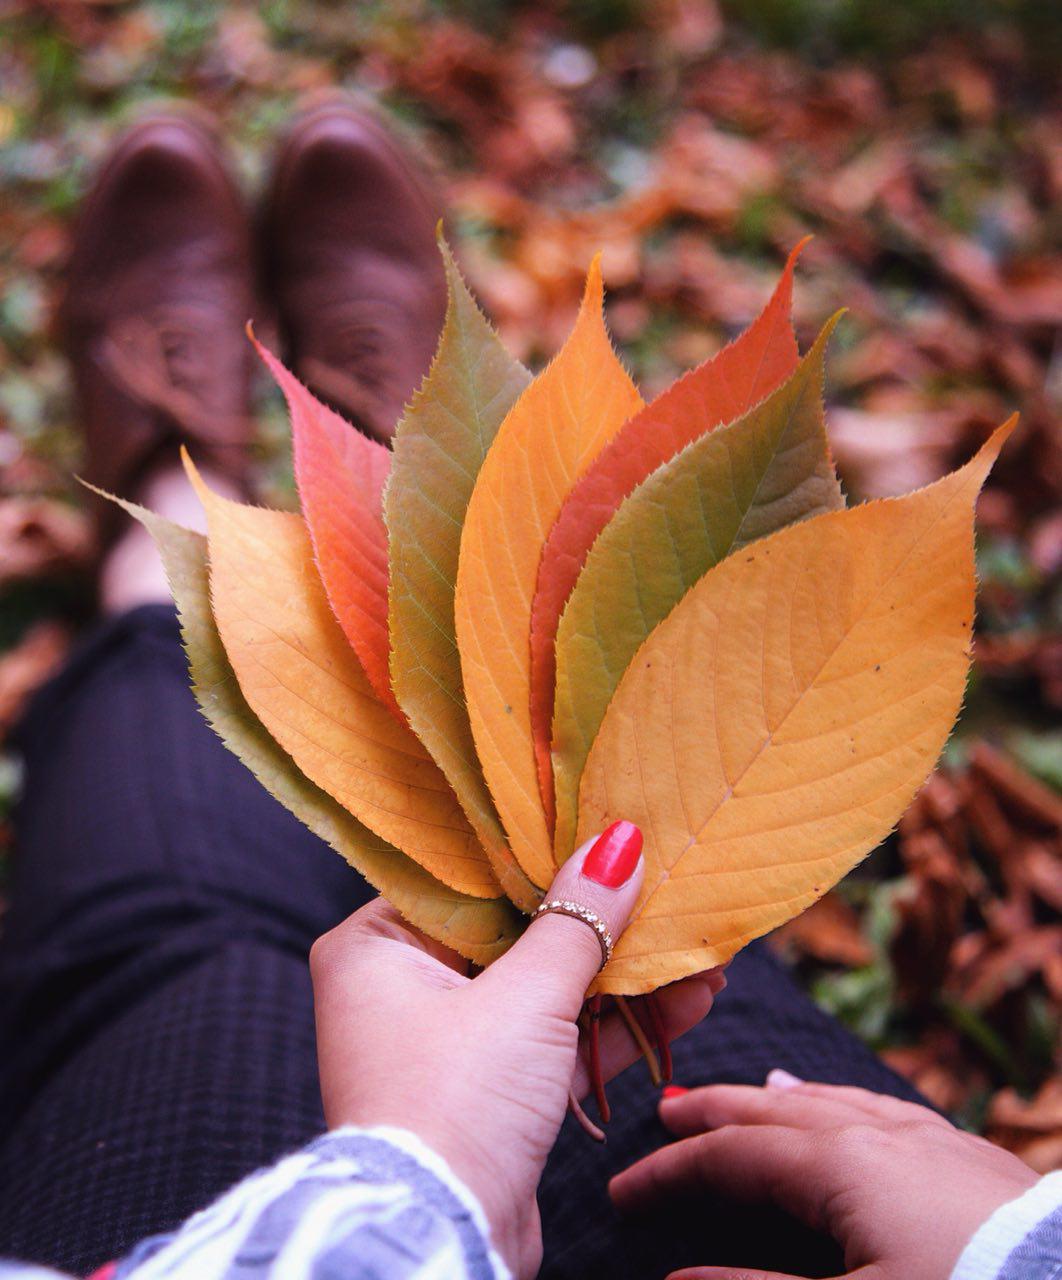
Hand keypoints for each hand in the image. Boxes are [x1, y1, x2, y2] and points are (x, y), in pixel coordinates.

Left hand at [311, 823, 723, 1279]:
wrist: (443, 1240)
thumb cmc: (457, 1101)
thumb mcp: (524, 998)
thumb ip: (578, 920)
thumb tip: (618, 842)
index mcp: (378, 946)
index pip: (467, 880)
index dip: (538, 854)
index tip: (601, 828)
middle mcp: (404, 987)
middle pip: (515, 933)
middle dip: (596, 920)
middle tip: (660, 884)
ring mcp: (450, 1042)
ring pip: (545, 988)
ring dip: (621, 975)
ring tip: (696, 947)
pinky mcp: (492, 1090)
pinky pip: (557, 1038)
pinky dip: (614, 1024)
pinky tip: (686, 997)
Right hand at [610, 1073, 1037, 1279]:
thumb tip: (677, 1276)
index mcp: (844, 1164)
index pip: (734, 1156)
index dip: (673, 1171)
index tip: (624, 1190)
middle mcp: (885, 1135)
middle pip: (778, 1111)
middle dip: (719, 1110)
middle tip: (669, 1108)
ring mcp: (938, 1143)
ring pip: (840, 1103)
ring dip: (784, 1101)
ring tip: (758, 1093)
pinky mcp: (980, 1162)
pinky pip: (892, 1114)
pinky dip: (849, 1108)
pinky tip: (858, 1114)